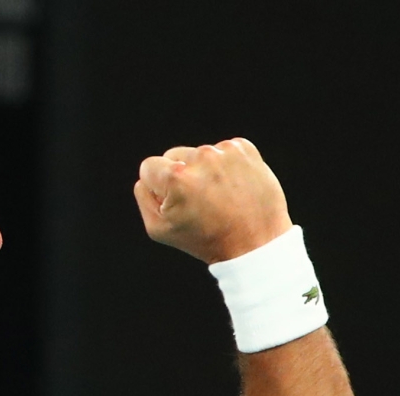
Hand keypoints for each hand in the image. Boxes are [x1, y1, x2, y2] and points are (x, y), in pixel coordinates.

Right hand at [133, 138, 293, 263]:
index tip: (177, 204)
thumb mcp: (159, 229)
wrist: (255, 243)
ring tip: (219, 198)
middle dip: (181, 176)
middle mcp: (200, 158)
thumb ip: (143, 197)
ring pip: (199, 154)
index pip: (149, 167)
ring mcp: (225, 151)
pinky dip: (225, 167)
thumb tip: (146, 178)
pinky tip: (233, 188)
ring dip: (204, 172)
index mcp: (176, 177)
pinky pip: (222, 151)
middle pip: (173, 155)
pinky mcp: (244, 148)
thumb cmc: (205, 240)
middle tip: (199, 204)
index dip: (157, 188)